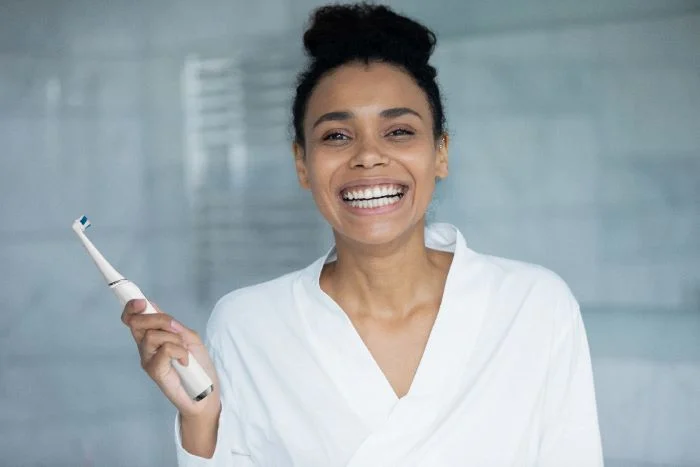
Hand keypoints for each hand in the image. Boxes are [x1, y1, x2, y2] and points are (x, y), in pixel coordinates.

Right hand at [121, 299, 220, 420]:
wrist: (205, 391)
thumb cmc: (198, 365)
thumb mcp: (190, 338)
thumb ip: (174, 326)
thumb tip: (160, 315)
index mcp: (152, 335)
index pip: (133, 318)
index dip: (132, 307)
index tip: (140, 302)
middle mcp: (145, 346)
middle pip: (136, 322)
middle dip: (159, 319)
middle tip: (175, 328)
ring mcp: (147, 359)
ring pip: (152, 335)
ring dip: (174, 339)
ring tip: (184, 351)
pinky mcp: (154, 371)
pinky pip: (165, 350)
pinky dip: (180, 352)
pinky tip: (185, 362)